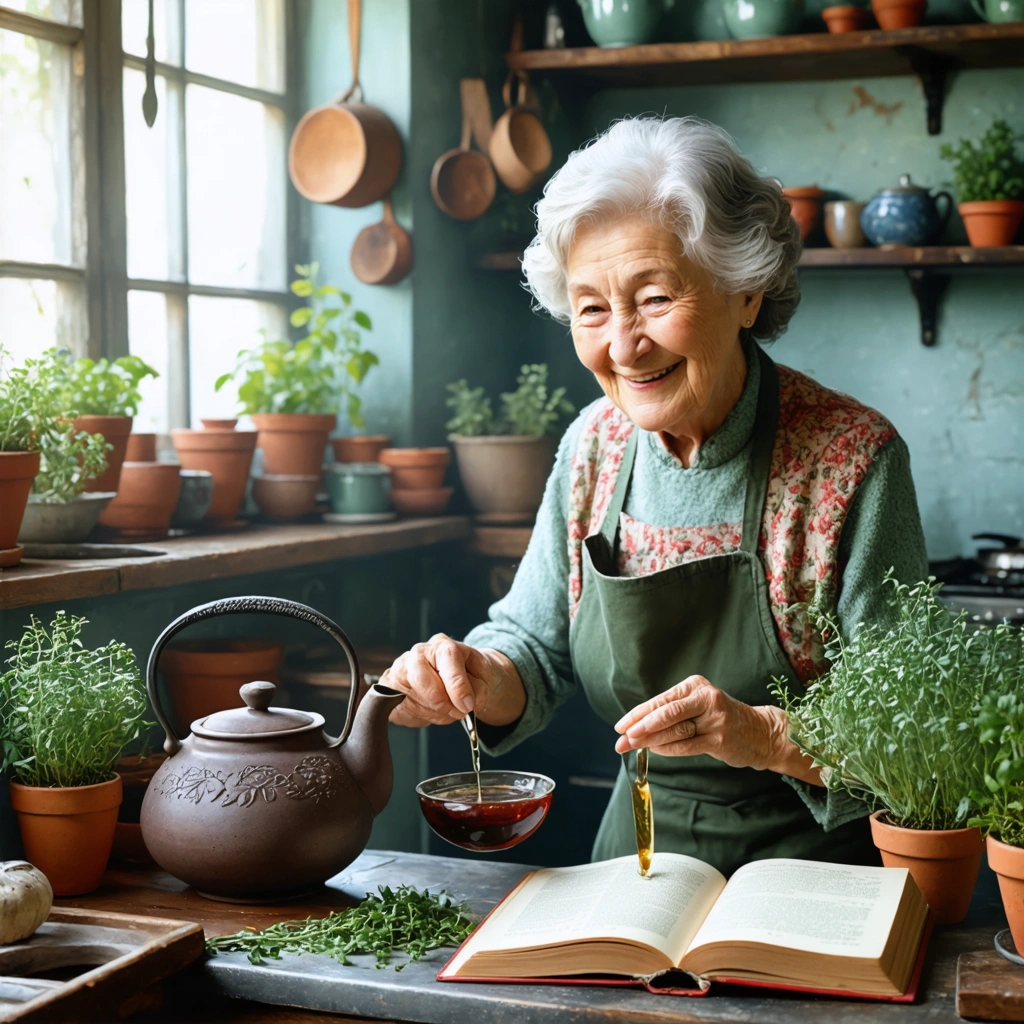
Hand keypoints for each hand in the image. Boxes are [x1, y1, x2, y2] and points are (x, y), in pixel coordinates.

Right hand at [380, 634, 525, 728]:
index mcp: (442, 645)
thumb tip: (465, 703)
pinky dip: (418, 718)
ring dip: (433, 713)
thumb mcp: (484, 677)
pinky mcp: (388, 689)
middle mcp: (417, 654)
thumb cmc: (470, 673)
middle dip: (441, 702)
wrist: (460, 676)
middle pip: (420, 678)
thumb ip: (478, 688)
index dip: (457, 686)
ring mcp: (399, 670)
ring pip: (410, 698)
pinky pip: (399, 711)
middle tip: (458, 712)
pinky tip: (431, 711)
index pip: (447, 659)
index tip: (467, 705)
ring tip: (448, 711)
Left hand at [613, 674, 805, 776]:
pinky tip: (656, 750)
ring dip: (650, 739)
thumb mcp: (696, 706)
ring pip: (674, 729)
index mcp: (695, 685)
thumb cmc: (720, 719)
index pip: (660, 699)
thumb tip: (634, 727)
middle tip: (621, 738)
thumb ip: (670, 713)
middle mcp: (705, 697)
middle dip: (640, 726)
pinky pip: (687, 745)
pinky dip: (668, 748)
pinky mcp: (720, 739)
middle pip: (665, 712)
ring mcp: (715, 718)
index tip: (620, 726)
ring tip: (632, 745)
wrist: (759, 732)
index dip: (637, 713)